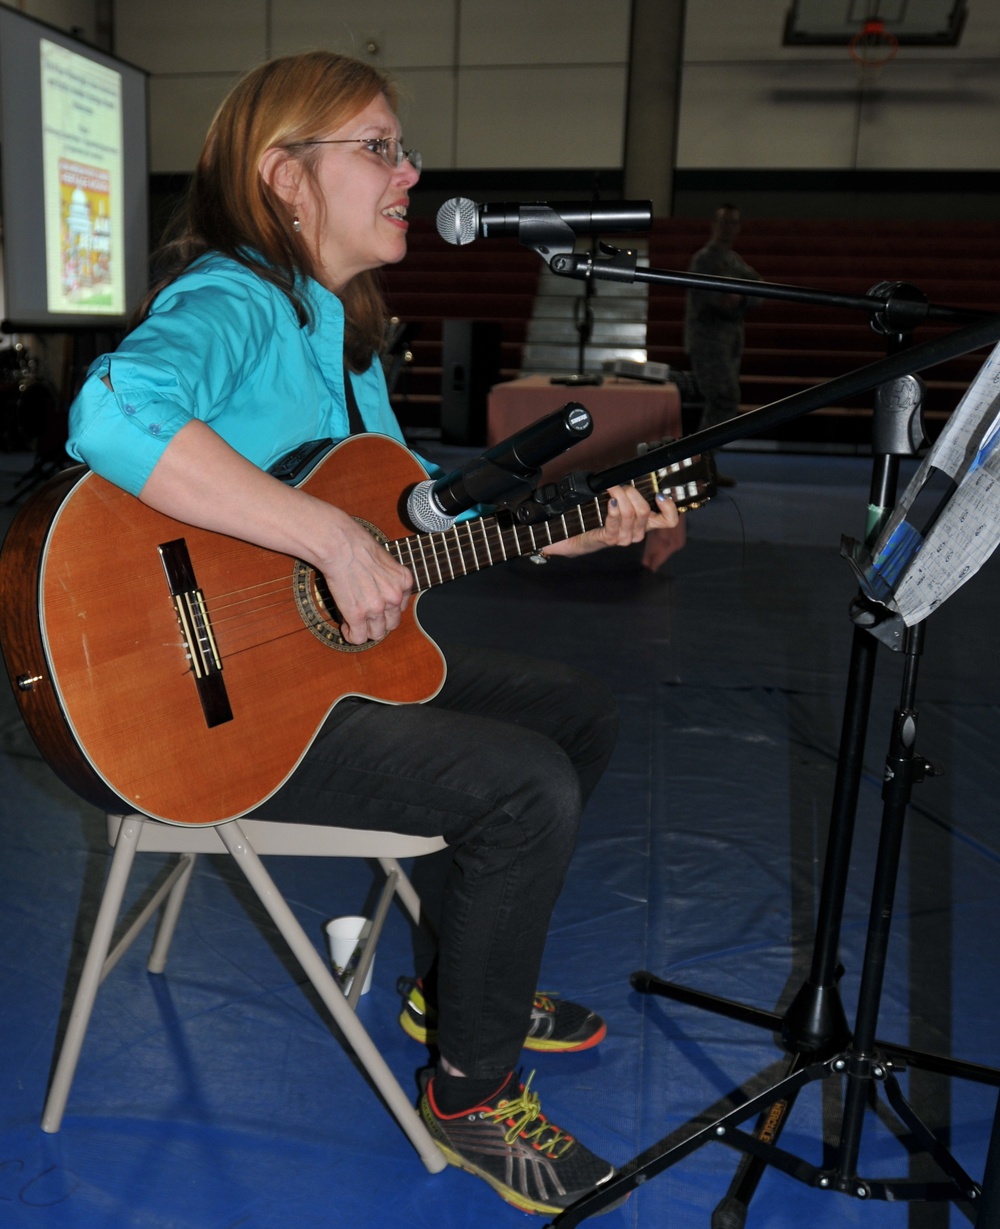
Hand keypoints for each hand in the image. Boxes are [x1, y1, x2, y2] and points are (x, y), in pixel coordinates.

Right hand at [315, 508, 412, 644]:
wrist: (340, 544)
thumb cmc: (357, 544)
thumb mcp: (385, 560)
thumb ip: (388, 578)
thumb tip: (380, 588)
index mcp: (404, 582)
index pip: (401, 607)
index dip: (387, 608)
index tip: (375, 605)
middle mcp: (394, 597)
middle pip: (392, 624)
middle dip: (379, 622)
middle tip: (365, 615)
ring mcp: (376, 608)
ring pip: (377, 634)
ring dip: (366, 630)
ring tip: (354, 621)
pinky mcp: (357, 615)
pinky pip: (358, 638)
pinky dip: (351, 635)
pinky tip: (346, 625)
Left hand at [542, 484, 677, 558]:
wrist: (574, 536)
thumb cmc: (596, 516)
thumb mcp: (618, 502)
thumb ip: (630, 492)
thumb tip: (635, 473)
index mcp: (644, 524)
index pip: (668, 521)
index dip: (669, 507)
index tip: (660, 494)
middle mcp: (637, 533)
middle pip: (645, 511)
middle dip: (633, 493)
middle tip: (622, 486)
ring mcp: (624, 538)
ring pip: (631, 514)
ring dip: (621, 496)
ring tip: (612, 489)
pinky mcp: (608, 539)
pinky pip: (615, 522)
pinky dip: (614, 508)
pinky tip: (611, 501)